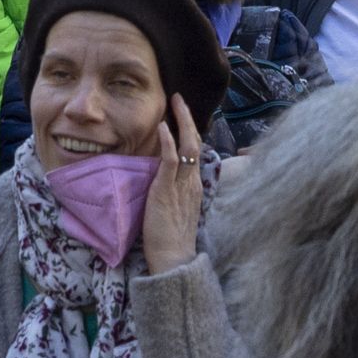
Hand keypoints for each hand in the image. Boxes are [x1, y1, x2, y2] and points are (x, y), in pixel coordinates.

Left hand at [138, 96, 207, 275]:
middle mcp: (192, 182)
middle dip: (188, 118)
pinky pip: (170, 160)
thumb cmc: (171, 239)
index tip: (183, 115)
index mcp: (194, 186)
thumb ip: (173, 192)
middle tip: (180, 98)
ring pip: (188, 146)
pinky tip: (163, 126)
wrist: (173, 259)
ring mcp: (181, 185)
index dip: (190, 131)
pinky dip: (168, 141)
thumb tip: (162, 179)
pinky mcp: (167, 190)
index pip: (195, 152)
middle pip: (195, 143)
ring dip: (182, 121)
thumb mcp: (176, 210)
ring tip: (175, 102)